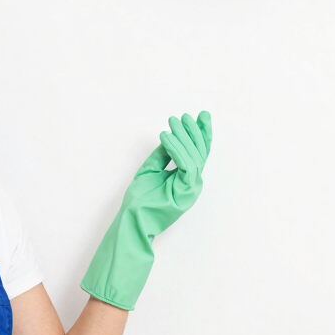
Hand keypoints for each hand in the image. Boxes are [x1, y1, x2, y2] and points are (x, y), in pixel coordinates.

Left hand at [81, 113, 211, 310]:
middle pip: (201, 152)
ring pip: (194, 156)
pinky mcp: (185, 192)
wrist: (132, 219)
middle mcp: (193, 182)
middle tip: (186, 115)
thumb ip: (164, 154)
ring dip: (184, 136)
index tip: (201, 116)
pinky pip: (185, 165)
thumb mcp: (151, 169)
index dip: (202, 134)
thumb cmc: (140, 198)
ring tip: (173, 122)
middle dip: (195, 131)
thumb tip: (171, 136)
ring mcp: (191, 188)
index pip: (199, 152)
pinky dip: (176, 148)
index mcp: (187, 177)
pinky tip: (166, 137)